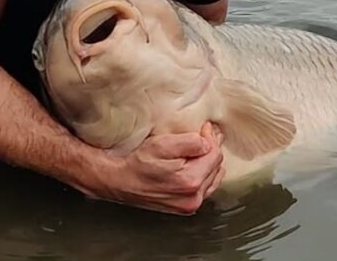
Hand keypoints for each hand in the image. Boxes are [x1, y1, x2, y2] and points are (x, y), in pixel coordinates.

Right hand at [85, 122, 225, 214]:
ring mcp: (190, 205)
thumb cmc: (137, 162)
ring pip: (213, 177)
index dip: (211, 137)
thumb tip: (208, 142)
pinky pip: (205, 188)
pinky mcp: (185, 207)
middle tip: (203, 134)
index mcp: (190, 181)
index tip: (203, 128)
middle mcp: (193, 198)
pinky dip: (204, 174)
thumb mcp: (162, 144)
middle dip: (211, 148)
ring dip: (208, 161)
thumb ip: (190, 143)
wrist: (120, 181)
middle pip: (216, 166)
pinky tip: (194, 164)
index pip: (215, 154)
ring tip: (199, 149)